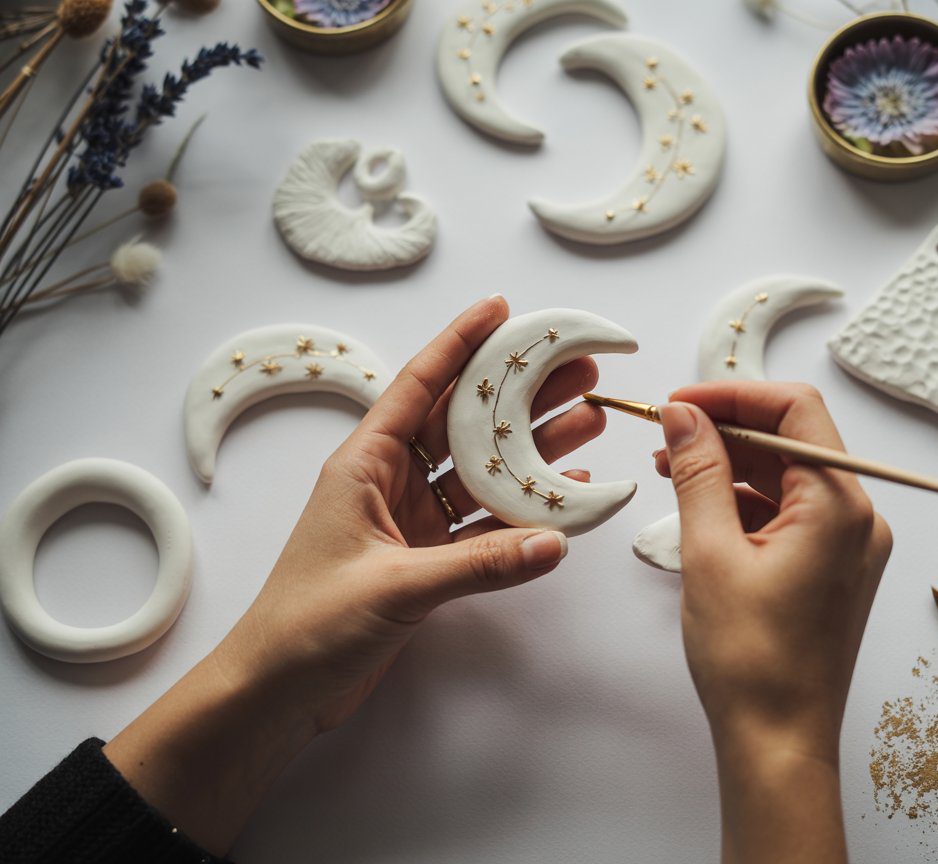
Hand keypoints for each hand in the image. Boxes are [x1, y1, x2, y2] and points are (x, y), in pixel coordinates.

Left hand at [104, 296, 604, 853]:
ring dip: (530, 450)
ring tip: (587, 421)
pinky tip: (562, 495)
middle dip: (520, 395)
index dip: (460, 343)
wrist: (276, 690)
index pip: (419, 386)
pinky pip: (483, 523)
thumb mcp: (395, 586)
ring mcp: (410, 521)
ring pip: (481, 471)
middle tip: (577, 371)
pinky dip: (521, 511)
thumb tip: (555, 543)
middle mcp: (389, 481)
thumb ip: (478, 564)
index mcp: (364, 464)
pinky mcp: (426, 560)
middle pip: (465, 424)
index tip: (503, 310)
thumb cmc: (310, 624)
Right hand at [654, 382, 891, 863]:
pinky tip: (699, 508)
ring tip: (668, 469)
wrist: (779, 743)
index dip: (733, 395)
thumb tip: (682, 415)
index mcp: (840, 507)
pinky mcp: (831, 568)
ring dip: (730, 465)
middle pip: (792, 441)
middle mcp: (857, 518)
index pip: (794, 410)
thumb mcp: (710, 553)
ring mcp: (848, 545)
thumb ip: (698, 472)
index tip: (678, 404)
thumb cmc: (750, 659)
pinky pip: (789, 512)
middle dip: (726, 429)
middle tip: (662, 434)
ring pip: (787, 476)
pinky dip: (744, 501)